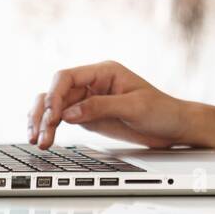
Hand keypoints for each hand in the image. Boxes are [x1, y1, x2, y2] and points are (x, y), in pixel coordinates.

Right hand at [27, 60, 188, 149]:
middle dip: (43, 113)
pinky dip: (49, 127)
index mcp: (104, 72)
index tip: (52, 115)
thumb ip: (101, 107)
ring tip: (39, 141)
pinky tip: (43, 139)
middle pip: (54, 92)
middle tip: (41, 135)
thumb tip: (69, 114)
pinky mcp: (87, 117)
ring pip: (53, 106)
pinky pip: (60, 119)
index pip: (67, 77)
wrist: (175, 127)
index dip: (54, 94)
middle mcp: (92, 83)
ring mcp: (88, 100)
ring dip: (41, 122)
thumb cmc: (162, 111)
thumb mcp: (134, 107)